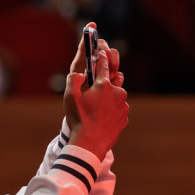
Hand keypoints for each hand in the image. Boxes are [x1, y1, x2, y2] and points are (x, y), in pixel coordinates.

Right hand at [65, 22, 128, 156]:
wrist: (90, 144)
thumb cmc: (79, 120)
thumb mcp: (69, 98)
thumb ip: (73, 79)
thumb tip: (80, 73)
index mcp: (104, 85)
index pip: (103, 63)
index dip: (101, 55)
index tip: (101, 49)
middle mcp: (117, 92)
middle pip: (112, 80)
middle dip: (104, 83)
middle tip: (94, 92)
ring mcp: (123, 105)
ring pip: (116, 96)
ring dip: (109, 98)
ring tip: (97, 108)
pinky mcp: (125, 117)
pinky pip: (119, 109)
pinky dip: (112, 110)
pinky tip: (101, 118)